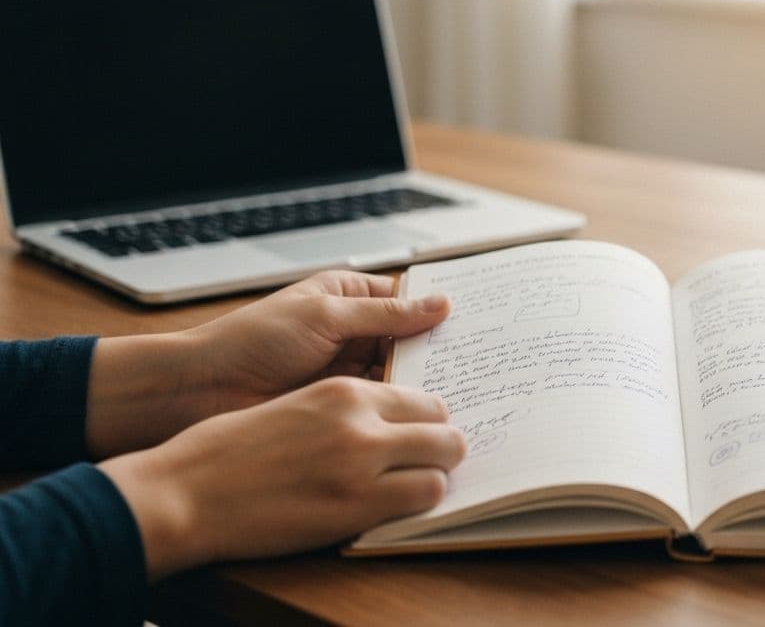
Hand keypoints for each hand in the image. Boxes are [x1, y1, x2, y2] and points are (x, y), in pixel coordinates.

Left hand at [86, 271, 450, 457]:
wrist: (202, 391)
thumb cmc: (251, 341)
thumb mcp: (325, 317)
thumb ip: (386, 315)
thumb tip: (440, 305)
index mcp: (346, 295)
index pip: (406, 298)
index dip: (438, 309)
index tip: (479, 319)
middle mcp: (351, 329)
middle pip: (409, 336)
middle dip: (438, 346)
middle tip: (482, 357)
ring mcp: (346, 368)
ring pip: (399, 370)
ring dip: (423, 379)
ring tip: (465, 385)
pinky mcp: (340, 403)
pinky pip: (381, 400)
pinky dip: (402, 404)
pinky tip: (428, 410)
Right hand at [100, 376, 465, 579]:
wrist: (186, 492)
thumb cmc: (226, 452)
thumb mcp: (293, 406)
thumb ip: (341, 411)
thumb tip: (378, 424)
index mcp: (343, 392)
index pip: (421, 397)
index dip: (427, 420)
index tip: (422, 434)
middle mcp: (361, 420)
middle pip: (444, 425)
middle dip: (442, 445)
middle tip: (426, 462)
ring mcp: (363, 462)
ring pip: (443, 462)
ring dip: (433, 476)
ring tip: (412, 486)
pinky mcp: (358, 505)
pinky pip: (423, 497)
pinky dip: (419, 503)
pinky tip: (395, 507)